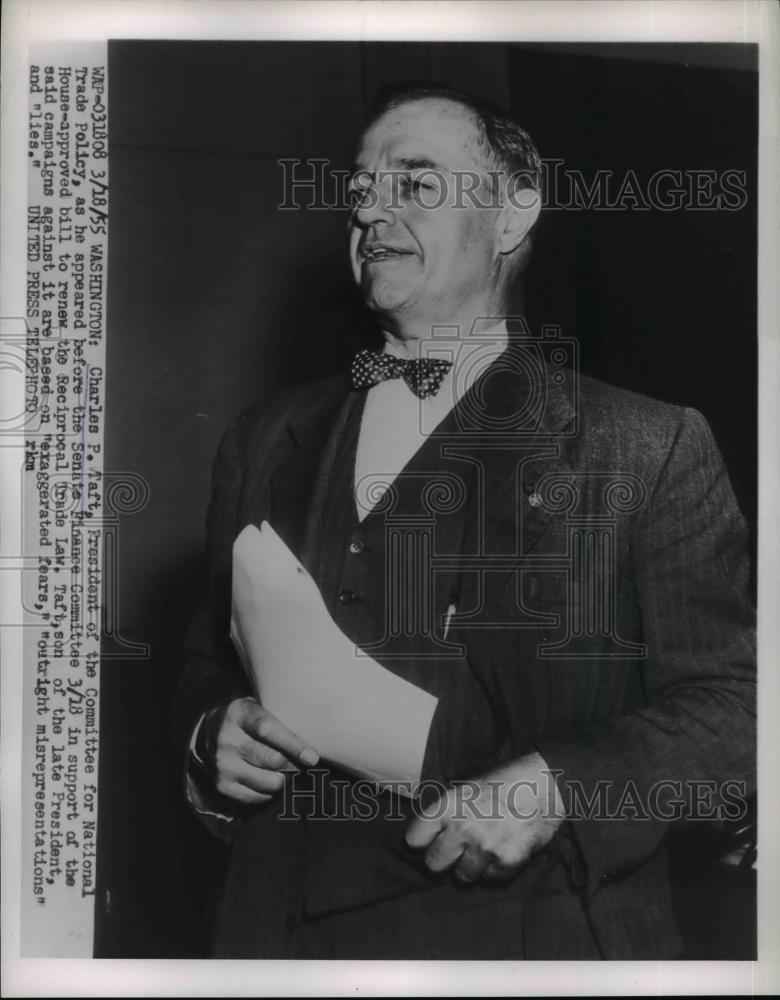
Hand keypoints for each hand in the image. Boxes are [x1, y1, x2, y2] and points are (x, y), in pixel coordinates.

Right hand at [197, 696, 319, 804]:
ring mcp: (223, 764)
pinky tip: (269, 779)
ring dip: (284, 779)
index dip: (293, 744)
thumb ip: (280, 719)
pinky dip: (270, 792)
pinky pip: (257, 797)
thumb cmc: (247, 719)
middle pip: (272, 760)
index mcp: (238, 714)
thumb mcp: (258, 706)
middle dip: (293, 765)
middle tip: (301, 764)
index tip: (313, 758)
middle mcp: (227, 739)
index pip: (268, 729)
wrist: (209, 732)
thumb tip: (310, 749)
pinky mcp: (222, 785)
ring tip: (285, 771)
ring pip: (269, 782)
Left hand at [405, 752, 564, 882]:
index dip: (421, 840)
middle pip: (433, 863)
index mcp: (449, 805)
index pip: (415, 838)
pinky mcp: (507, 861)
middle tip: (455, 849)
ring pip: (461, 876)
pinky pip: (490, 878)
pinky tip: (502, 850)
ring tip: (482, 849)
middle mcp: (463, 828)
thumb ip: (449, 810)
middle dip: (443, 858)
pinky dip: (495, 869)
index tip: (427, 841)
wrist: (546, 783)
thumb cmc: (506, 781)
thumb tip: (431, 832)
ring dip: (470, 866)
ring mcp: (485, 847)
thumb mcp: (469, 786)